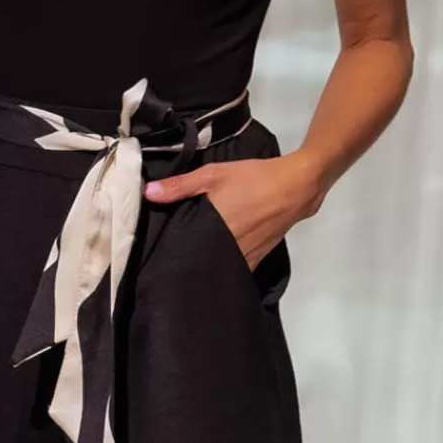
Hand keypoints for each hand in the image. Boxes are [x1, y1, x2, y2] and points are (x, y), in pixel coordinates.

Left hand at [143, 151, 322, 268]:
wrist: (295, 187)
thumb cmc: (253, 179)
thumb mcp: (215, 174)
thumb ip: (180, 185)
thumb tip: (147, 193)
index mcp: (215, 231)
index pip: (185, 253)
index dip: (171, 255)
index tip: (157, 254)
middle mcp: (229, 250)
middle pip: (201, 264)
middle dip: (187, 262)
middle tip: (168, 259)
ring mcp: (245, 258)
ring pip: (219, 268)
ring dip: (206, 265)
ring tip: (190, 260)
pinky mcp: (257, 259)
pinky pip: (235, 268)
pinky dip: (224, 266)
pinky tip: (215, 258)